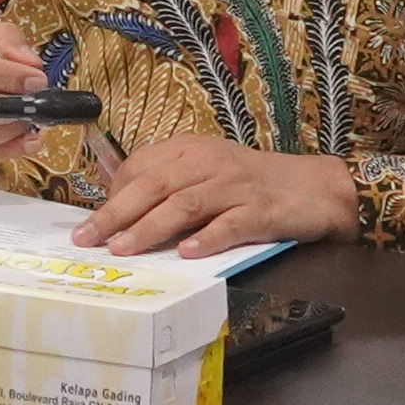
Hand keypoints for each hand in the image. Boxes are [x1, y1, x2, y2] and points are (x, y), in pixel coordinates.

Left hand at [74, 137, 360, 255]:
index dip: (115, 194)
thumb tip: (121, 209)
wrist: (317, 186)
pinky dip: (208, 239)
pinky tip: (188, 254)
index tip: (93, 223)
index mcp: (192, 150)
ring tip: (123, 249)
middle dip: (116, 213)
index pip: (142, 167)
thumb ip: (170, 184)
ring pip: (185, 204)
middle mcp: (210, 164)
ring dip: (150, 227)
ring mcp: (236, 187)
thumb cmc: (254, 183)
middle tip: (88, 239)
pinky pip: (231, 224)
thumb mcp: (208, 171)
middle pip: (155, 185)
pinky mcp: (262, 211)